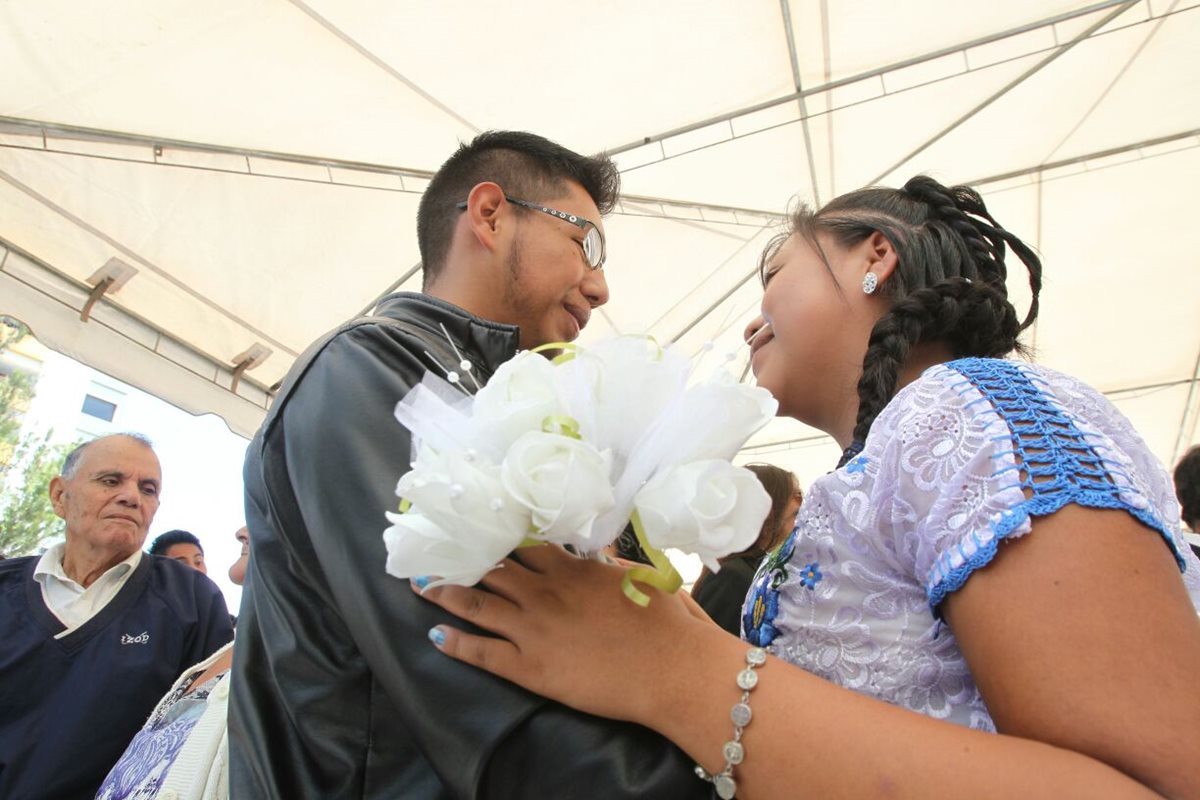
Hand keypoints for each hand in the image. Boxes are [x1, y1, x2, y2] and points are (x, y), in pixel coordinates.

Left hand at [413, 544, 722, 725]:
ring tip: (420, 583)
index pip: (522, 543)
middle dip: (461, 557)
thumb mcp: (639, 576)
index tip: (475, 523)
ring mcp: (532, 630)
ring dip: (445, 592)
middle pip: (491, 568)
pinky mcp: (529, 667)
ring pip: (477, 604)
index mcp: (570, 569)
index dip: (496, 534)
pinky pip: (483, 653)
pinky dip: (456, 643)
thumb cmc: (665, 623)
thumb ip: (609, 562)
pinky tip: (436, 635)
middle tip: (435, 547)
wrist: (671, 669)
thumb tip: (596, 549)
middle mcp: (544, 593)